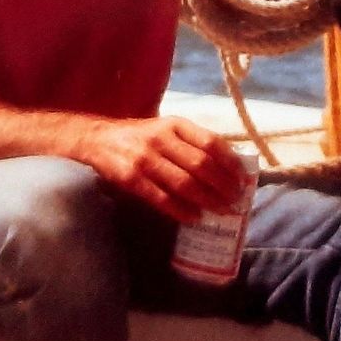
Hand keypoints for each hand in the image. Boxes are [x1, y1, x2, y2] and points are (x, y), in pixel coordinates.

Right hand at [72, 115, 247, 223]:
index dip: (230, 162)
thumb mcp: (167, 128)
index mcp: (175, 123)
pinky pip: (162, 198)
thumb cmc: (141, 136)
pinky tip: (195, 217)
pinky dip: (182, 210)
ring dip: (208, 200)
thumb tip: (228, 166)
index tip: (242, 178)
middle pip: (201, 165)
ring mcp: (145, 158)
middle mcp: (161, 138)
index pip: (211, 142)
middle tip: (236, 200)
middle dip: (223, 186)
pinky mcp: (130, 179)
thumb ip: (192, 142)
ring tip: (222, 211)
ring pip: (184, 183)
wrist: (98, 138)